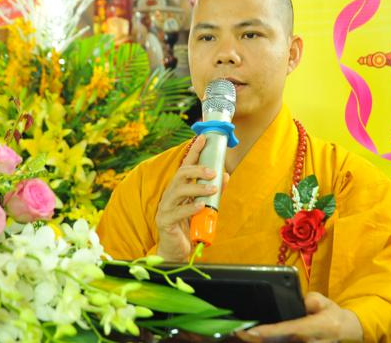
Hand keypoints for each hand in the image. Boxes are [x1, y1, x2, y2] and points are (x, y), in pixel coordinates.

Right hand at [156, 135, 218, 261]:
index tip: (203, 138)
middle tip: (213, 171)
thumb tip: (225, 176)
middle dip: (196, 170)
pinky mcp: (164, 221)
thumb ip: (213, 192)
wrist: (177, 252)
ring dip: (196, 187)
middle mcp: (170, 195)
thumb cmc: (189, 228)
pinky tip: (201, 206)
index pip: (186, 165)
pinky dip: (190, 208)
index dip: (194, 151)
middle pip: (180, 175)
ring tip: (212, 188)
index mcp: (179, 189)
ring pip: (177, 190)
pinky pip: (177, 212)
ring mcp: (165, 207)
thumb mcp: (205, 207)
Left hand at [237, 292, 362, 342]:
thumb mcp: (324, 303)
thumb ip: (309, 300)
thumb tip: (296, 302)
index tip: (249, 332)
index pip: (286, 330)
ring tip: (244, 335)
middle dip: (257, 340)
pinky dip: (271, 342)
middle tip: (238, 332)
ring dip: (263, 342)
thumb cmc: (333, 317)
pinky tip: (257, 338)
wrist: (348, 335)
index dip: (267, 332)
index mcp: (314, 328)